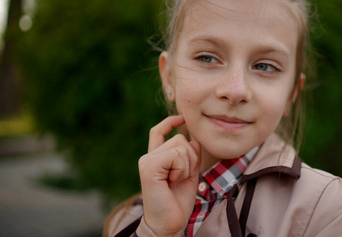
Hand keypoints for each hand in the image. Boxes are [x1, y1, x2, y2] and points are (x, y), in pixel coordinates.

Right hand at [138, 115, 200, 235]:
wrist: (169, 223)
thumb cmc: (177, 202)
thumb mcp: (190, 175)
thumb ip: (192, 157)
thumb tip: (194, 140)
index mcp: (157, 158)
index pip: (159, 131)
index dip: (170, 122)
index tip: (182, 118)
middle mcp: (149, 157)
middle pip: (180, 139)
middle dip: (191, 158)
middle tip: (181, 178)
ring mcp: (147, 161)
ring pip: (180, 145)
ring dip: (187, 165)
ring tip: (176, 181)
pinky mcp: (148, 167)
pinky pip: (176, 155)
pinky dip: (182, 169)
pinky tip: (173, 181)